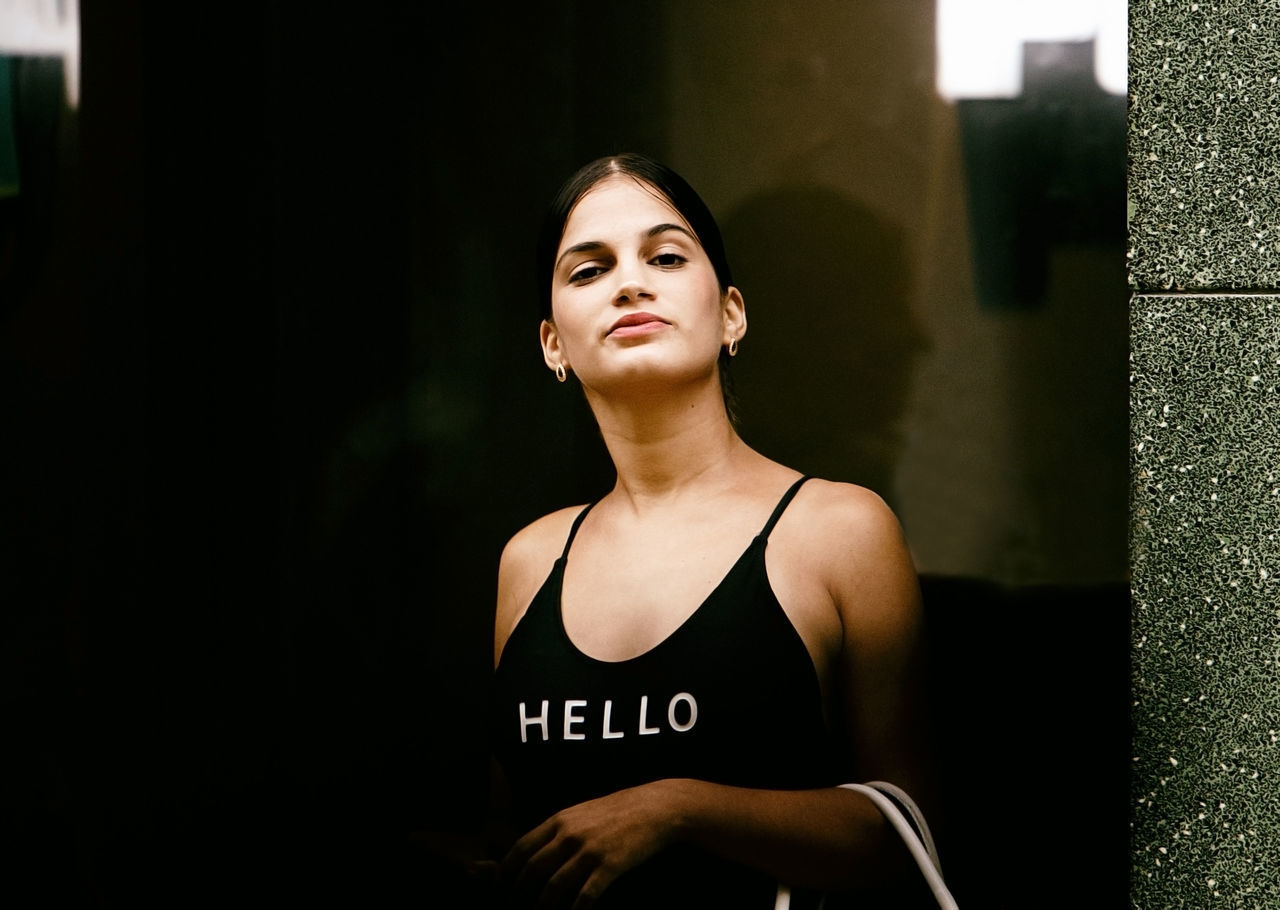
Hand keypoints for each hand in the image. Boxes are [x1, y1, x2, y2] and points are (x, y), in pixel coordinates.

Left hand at [498, 781, 682, 908]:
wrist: (654, 808)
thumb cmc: (618, 810)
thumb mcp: (582, 812)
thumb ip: (559, 829)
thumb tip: (537, 850)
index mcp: (560, 820)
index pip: (522, 846)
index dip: (507, 870)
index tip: (502, 885)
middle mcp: (570, 834)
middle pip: (533, 869)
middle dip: (520, 892)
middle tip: (516, 906)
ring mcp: (589, 851)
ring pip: (554, 886)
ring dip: (543, 906)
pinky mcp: (609, 866)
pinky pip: (585, 896)